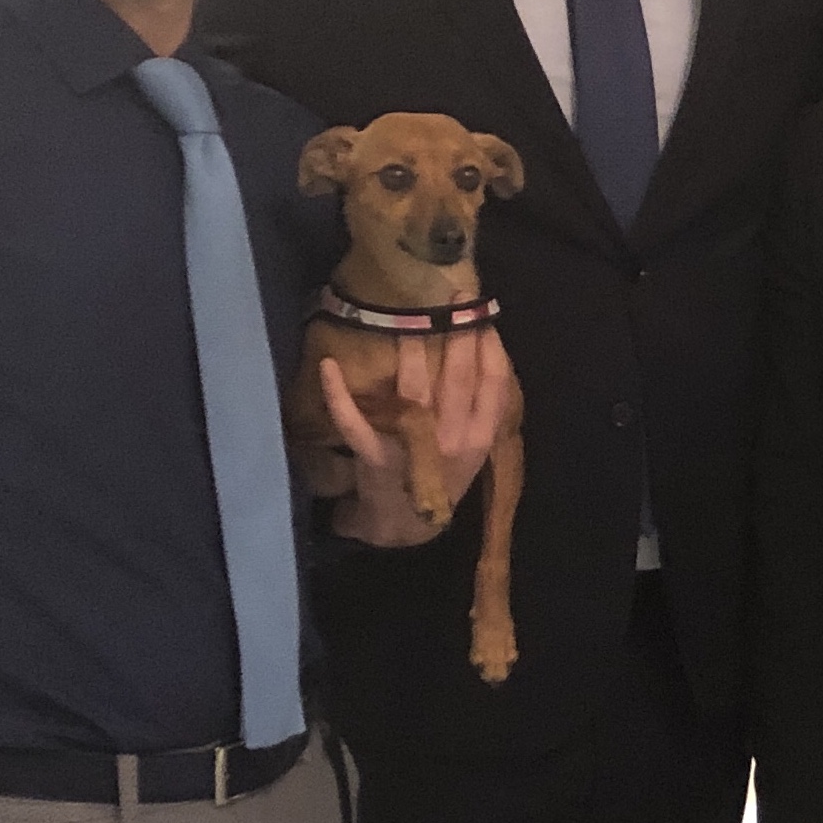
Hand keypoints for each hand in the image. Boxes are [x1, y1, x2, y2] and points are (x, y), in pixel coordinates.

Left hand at [325, 329, 513, 546]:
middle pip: (458, 378)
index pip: (493, 384)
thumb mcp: (472, 447)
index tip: (482, 314)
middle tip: (452, 295)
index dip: (490, 346)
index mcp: (480, 437)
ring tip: (406, 318)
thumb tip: (482, 350)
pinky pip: (354, 422)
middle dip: (456, 334)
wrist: (406, 527)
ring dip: (411, 352)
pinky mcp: (375, 456)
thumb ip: (479, 407)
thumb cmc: (439, 478)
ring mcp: (415, 448)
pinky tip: (328, 366)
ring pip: (415, 391)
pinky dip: (338, 395)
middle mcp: (453, 440)